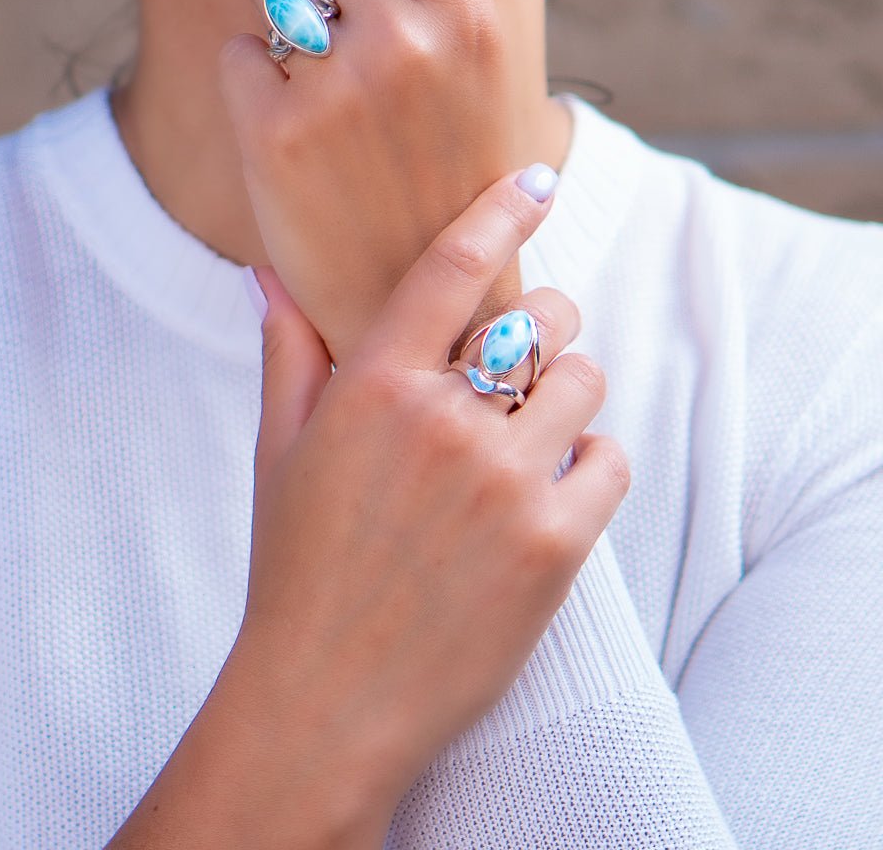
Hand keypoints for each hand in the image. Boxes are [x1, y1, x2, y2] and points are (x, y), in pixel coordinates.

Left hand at [220, 0, 520, 364]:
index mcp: (473, 25)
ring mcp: (339, 89)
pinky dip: (257, 85)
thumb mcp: (487, 91)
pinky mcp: (274, 136)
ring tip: (325, 89)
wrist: (432, 312)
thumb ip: (442, 1)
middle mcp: (409, 44)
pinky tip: (296, 136)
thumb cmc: (456, 195)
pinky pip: (239, 51)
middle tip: (345, 31)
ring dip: (289, 18)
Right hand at [233, 167, 630, 834]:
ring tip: (535, 432)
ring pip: (585, 381)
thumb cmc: (297, 572)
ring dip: (568, 395)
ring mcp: (505, 483)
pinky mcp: (555, 545)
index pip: (453, 266)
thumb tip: (271, 273)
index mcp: (374, 388)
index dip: (503, 210)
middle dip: (545, 326)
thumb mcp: (279, 455)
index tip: (538, 180)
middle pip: (545, 318)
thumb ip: (289, 355)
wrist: (327, 703)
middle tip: (527, 357)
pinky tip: (555, 488)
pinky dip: (594, 462)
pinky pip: (611, 458)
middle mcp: (444, 423)